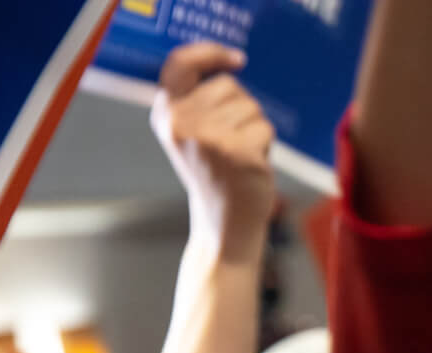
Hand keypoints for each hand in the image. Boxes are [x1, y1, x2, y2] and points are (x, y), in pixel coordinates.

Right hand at [152, 43, 275, 262]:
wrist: (224, 221)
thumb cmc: (215, 173)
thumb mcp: (190, 132)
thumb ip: (197, 99)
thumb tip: (231, 63)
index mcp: (165, 113)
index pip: (180, 63)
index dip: (209, 52)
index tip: (236, 59)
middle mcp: (181, 122)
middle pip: (228, 85)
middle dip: (240, 108)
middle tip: (232, 141)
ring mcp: (208, 136)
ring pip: (251, 106)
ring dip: (254, 128)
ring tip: (240, 154)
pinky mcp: (236, 150)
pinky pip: (265, 128)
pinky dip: (265, 145)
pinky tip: (251, 165)